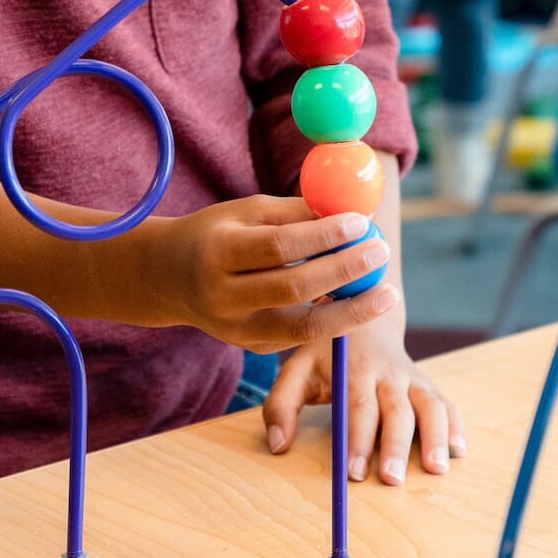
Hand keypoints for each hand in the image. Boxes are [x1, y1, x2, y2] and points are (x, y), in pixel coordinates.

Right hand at [145, 196, 397, 352]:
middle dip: (345, 271)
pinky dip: (334, 321)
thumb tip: (351, 210)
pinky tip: (360, 305)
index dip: (322, 236)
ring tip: (388, 293)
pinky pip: (299, 336)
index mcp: (217, 252)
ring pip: (302, 328)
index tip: (361, 223)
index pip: (277, 246)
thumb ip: (295, 213)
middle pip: (293, 289)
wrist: (169, 278)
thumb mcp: (246, 212)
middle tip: (382, 252)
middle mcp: (223, 297)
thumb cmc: (217, 233)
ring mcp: (235, 330)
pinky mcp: (251, 347)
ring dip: (351, 312)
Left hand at [263, 315, 464, 484]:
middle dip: (395, 446)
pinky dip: (456, 426)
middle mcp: (388, 372)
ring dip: (435, 436)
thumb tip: (278, 446)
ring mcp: (412, 376)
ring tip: (437, 469)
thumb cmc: (326, 352)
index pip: (358, 407)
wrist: (363, 310)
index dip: (357, 440)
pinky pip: (446, 403)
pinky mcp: (427, 383)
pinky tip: (459, 451)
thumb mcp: (295, 368)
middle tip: (392, 479)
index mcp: (354, 369)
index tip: (353, 473)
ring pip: (429, 404)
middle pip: (396, 410)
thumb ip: (281, 406)